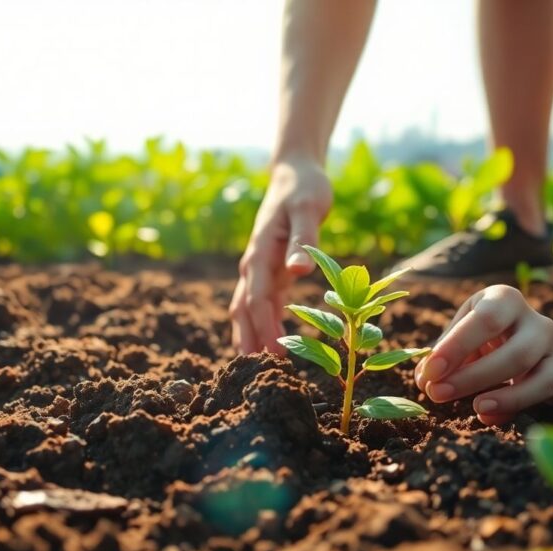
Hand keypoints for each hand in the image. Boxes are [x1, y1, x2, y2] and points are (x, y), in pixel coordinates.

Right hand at [230, 157, 331, 353]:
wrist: (294, 173)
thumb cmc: (305, 189)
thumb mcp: (309, 209)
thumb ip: (305, 240)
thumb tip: (298, 270)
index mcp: (261, 251)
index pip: (257, 296)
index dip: (263, 326)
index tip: (273, 353)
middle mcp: (253, 264)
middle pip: (244, 309)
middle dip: (249, 340)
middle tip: (257, 375)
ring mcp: (259, 268)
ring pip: (247, 310)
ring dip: (251, 336)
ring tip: (259, 368)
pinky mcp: (270, 271)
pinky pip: (261, 303)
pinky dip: (263, 325)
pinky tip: (273, 345)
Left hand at [414, 285, 552, 424]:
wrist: (510, 341)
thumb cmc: (476, 337)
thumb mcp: (456, 339)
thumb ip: (440, 359)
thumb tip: (426, 382)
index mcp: (504, 299)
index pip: (486, 320)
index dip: (457, 347)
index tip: (431, 372)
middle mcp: (536, 320)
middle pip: (515, 352)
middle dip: (473, 377)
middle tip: (438, 393)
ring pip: (538, 375)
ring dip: (505, 396)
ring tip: (475, 408)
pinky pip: (546, 393)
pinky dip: (516, 407)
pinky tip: (488, 415)